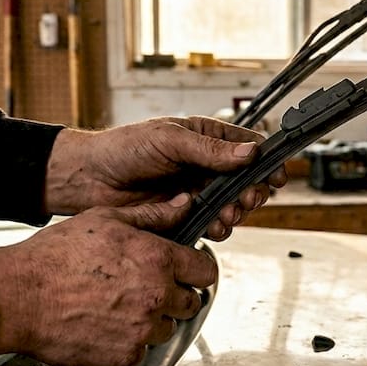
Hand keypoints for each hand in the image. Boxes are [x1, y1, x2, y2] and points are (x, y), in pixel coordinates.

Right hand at [0, 199, 214, 365]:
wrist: (18, 298)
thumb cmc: (54, 257)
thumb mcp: (105, 220)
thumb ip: (153, 216)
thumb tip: (184, 205)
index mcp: (157, 259)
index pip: (205, 271)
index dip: (195, 269)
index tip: (185, 271)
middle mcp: (156, 296)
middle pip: (191, 303)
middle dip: (175, 295)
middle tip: (145, 288)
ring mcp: (142, 330)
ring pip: (167, 329)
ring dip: (152, 320)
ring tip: (119, 306)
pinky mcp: (125, 356)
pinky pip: (141, 351)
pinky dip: (128, 341)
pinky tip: (105, 324)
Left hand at [44, 116, 287, 240]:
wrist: (90, 180)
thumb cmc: (124, 149)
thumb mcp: (169, 140)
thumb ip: (210, 150)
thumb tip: (249, 152)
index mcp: (206, 138)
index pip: (248, 147)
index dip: (266, 160)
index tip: (276, 174)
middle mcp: (206, 165)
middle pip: (248, 180)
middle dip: (252, 191)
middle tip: (247, 198)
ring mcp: (197, 191)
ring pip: (233, 205)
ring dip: (236, 212)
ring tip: (227, 214)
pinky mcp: (186, 215)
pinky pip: (213, 224)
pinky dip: (218, 227)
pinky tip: (212, 225)